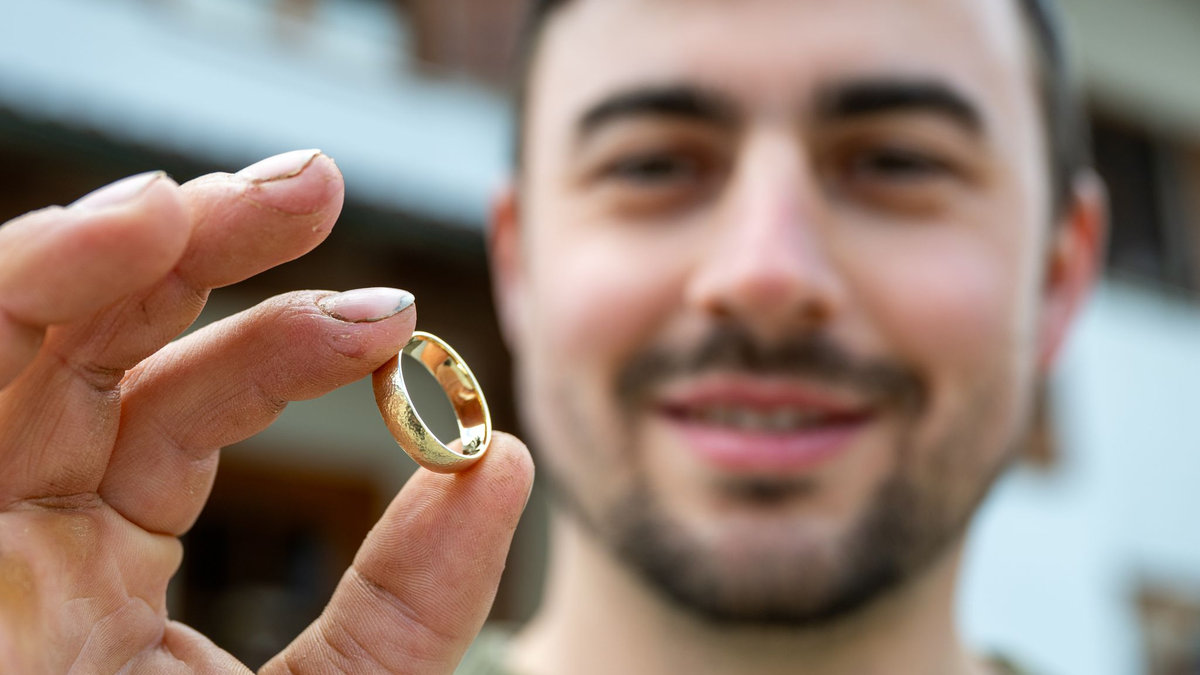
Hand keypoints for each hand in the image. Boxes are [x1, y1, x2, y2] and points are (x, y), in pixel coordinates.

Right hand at [0, 151, 534, 674]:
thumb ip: (416, 601)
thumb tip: (504, 457)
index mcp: (100, 573)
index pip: (184, 416)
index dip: (286, 345)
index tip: (402, 321)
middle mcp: (17, 540)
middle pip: (100, 351)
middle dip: (204, 252)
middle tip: (320, 182)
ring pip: (17, 340)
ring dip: (115, 246)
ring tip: (218, 191)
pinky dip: (30, 285)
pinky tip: (136, 223)